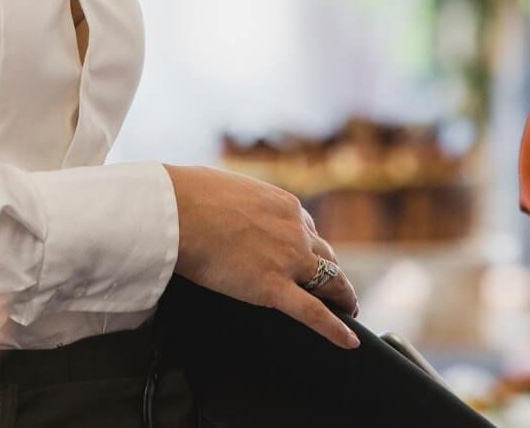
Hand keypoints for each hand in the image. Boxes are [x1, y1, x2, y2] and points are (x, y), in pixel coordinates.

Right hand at [163, 165, 359, 349]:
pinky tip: (348, 341)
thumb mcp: (229, 189)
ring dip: (342, 297)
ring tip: (347, 310)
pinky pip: (314, 313)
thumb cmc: (192, 196)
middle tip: (337, 290)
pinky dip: (335, 329)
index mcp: (284, 205)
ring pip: (330, 281)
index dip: (311, 248)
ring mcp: (289, 259)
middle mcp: (295, 230)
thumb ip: (242, 204)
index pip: (308, 230)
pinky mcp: (274, 288)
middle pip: (325, 256)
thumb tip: (227, 209)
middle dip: (332, 273)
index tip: (310, 259)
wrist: (181, 210)